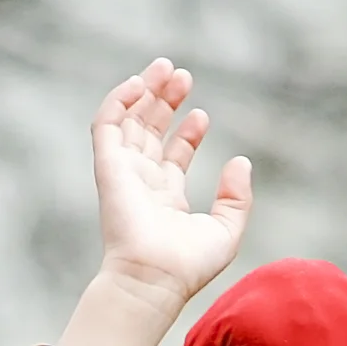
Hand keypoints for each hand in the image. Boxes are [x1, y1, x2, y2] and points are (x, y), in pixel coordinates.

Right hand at [90, 58, 252, 311]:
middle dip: (164, 102)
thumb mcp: (226, 230)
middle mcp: (142, 183)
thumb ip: (236, 197)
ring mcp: (123, 174)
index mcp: (166, 199)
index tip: (202, 115)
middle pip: (149, 132)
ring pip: (128, 122)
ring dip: (143, 92)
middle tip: (183, 75)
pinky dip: (117, 101)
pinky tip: (137, 83)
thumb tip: (240, 162)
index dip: (187, 133)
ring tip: (165, 67)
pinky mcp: (108, 167)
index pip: (172, 157)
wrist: (154, 277)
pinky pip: (105, 125)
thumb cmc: (188, 265)